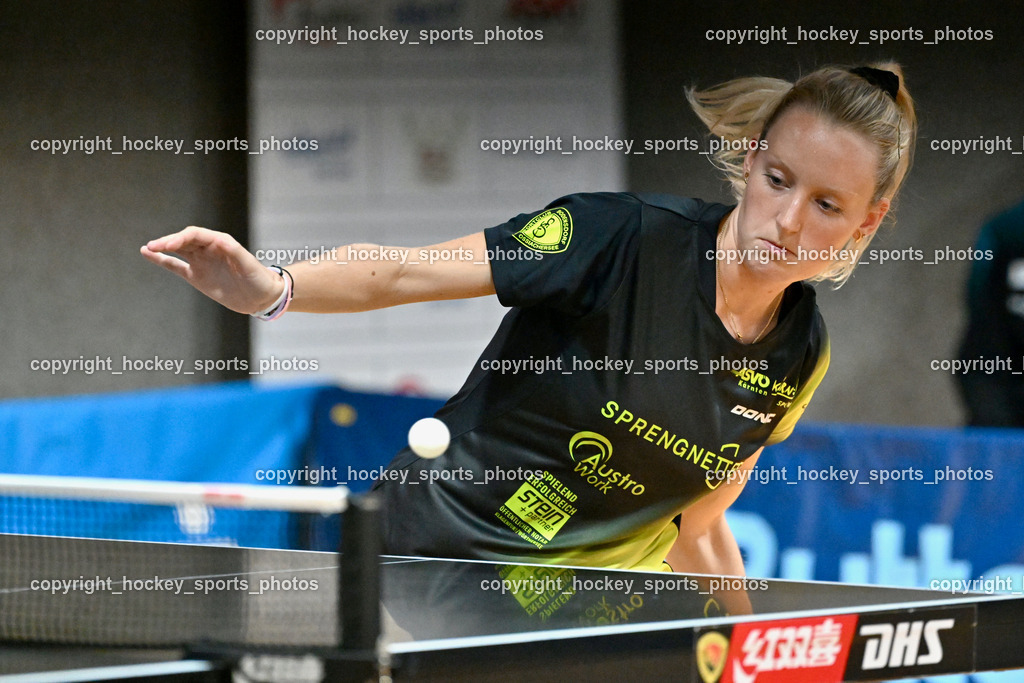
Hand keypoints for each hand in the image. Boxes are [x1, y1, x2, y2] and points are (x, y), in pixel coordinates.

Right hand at [140, 227, 283, 314]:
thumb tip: (220, 240)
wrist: (260, 297)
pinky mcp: (196, 276)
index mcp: (220, 242)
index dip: (180, 238)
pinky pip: (175, 266)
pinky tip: (149, 255)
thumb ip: (234, 252)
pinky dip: (162, 261)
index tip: (169, 245)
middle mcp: (208, 249)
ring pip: (177, 250)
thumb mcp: (248, 265)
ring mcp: (200, 262)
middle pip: (183, 240)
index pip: (195, 235)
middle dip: (168, 241)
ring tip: (147, 248)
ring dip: (162, 248)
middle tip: (154, 246)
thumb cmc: (258, 278)